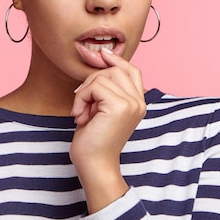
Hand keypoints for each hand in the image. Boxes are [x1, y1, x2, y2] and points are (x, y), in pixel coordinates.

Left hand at [69, 48, 145, 212]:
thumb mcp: (101, 109)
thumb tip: (101, 59)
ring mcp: (132, 103)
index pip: (132, 70)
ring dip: (84, 92)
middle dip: (92, 81)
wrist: (94, 166)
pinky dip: (81, 98)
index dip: (116, 59)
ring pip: (103, 76)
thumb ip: (106, 88)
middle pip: (114, 70)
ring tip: (82, 113)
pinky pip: (94, 87)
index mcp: (138, 103)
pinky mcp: (120, 106)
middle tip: (83, 104)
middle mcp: (139, 102)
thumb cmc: (93, 140)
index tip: (102, 54)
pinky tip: (80, 117)